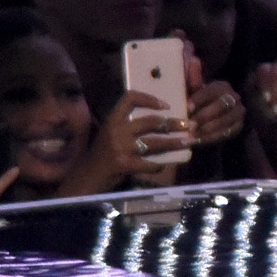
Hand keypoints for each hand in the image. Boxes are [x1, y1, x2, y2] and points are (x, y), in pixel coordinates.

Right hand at [74, 90, 189, 193]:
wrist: (86, 177)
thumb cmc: (101, 155)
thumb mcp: (110, 134)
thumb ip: (128, 127)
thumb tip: (159, 123)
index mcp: (112, 119)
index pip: (130, 98)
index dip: (149, 98)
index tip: (166, 105)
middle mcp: (116, 130)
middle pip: (152, 122)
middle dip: (174, 124)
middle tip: (190, 125)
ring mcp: (121, 147)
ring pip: (155, 142)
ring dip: (175, 143)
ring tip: (189, 142)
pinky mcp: (125, 164)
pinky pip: (150, 163)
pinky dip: (159, 165)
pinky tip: (164, 164)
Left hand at [187, 76, 245, 147]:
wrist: (210, 117)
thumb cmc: (199, 102)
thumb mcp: (194, 90)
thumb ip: (193, 77)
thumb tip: (193, 59)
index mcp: (223, 86)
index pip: (212, 90)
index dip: (200, 98)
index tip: (187, 107)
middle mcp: (234, 97)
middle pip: (221, 106)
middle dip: (204, 116)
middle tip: (189, 124)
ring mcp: (239, 113)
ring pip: (224, 121)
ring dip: (207, 129)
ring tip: (191, 135)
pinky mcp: (238, 127)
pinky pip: (226, 134)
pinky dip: (210, 138)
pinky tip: (197, 141)